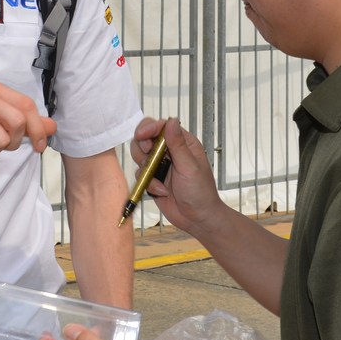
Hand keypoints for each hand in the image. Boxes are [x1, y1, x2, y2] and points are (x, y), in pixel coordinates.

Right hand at [131, 117, 223, 236]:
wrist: (197, 219)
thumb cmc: (200, 192)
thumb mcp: (189, 166)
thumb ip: (178, 144)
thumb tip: (171, 120)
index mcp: (183, 143)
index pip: (161, 127)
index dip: (149, 128)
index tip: (141, 135)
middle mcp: (169, 151)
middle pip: (145, 138)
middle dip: (143, 147)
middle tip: (148, 155)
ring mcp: (160, 165)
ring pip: (140, 155)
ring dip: (145, 167)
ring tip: (157, 179)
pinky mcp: (152, 179)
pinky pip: (140, 175)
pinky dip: (148, 183)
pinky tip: (162, 191)